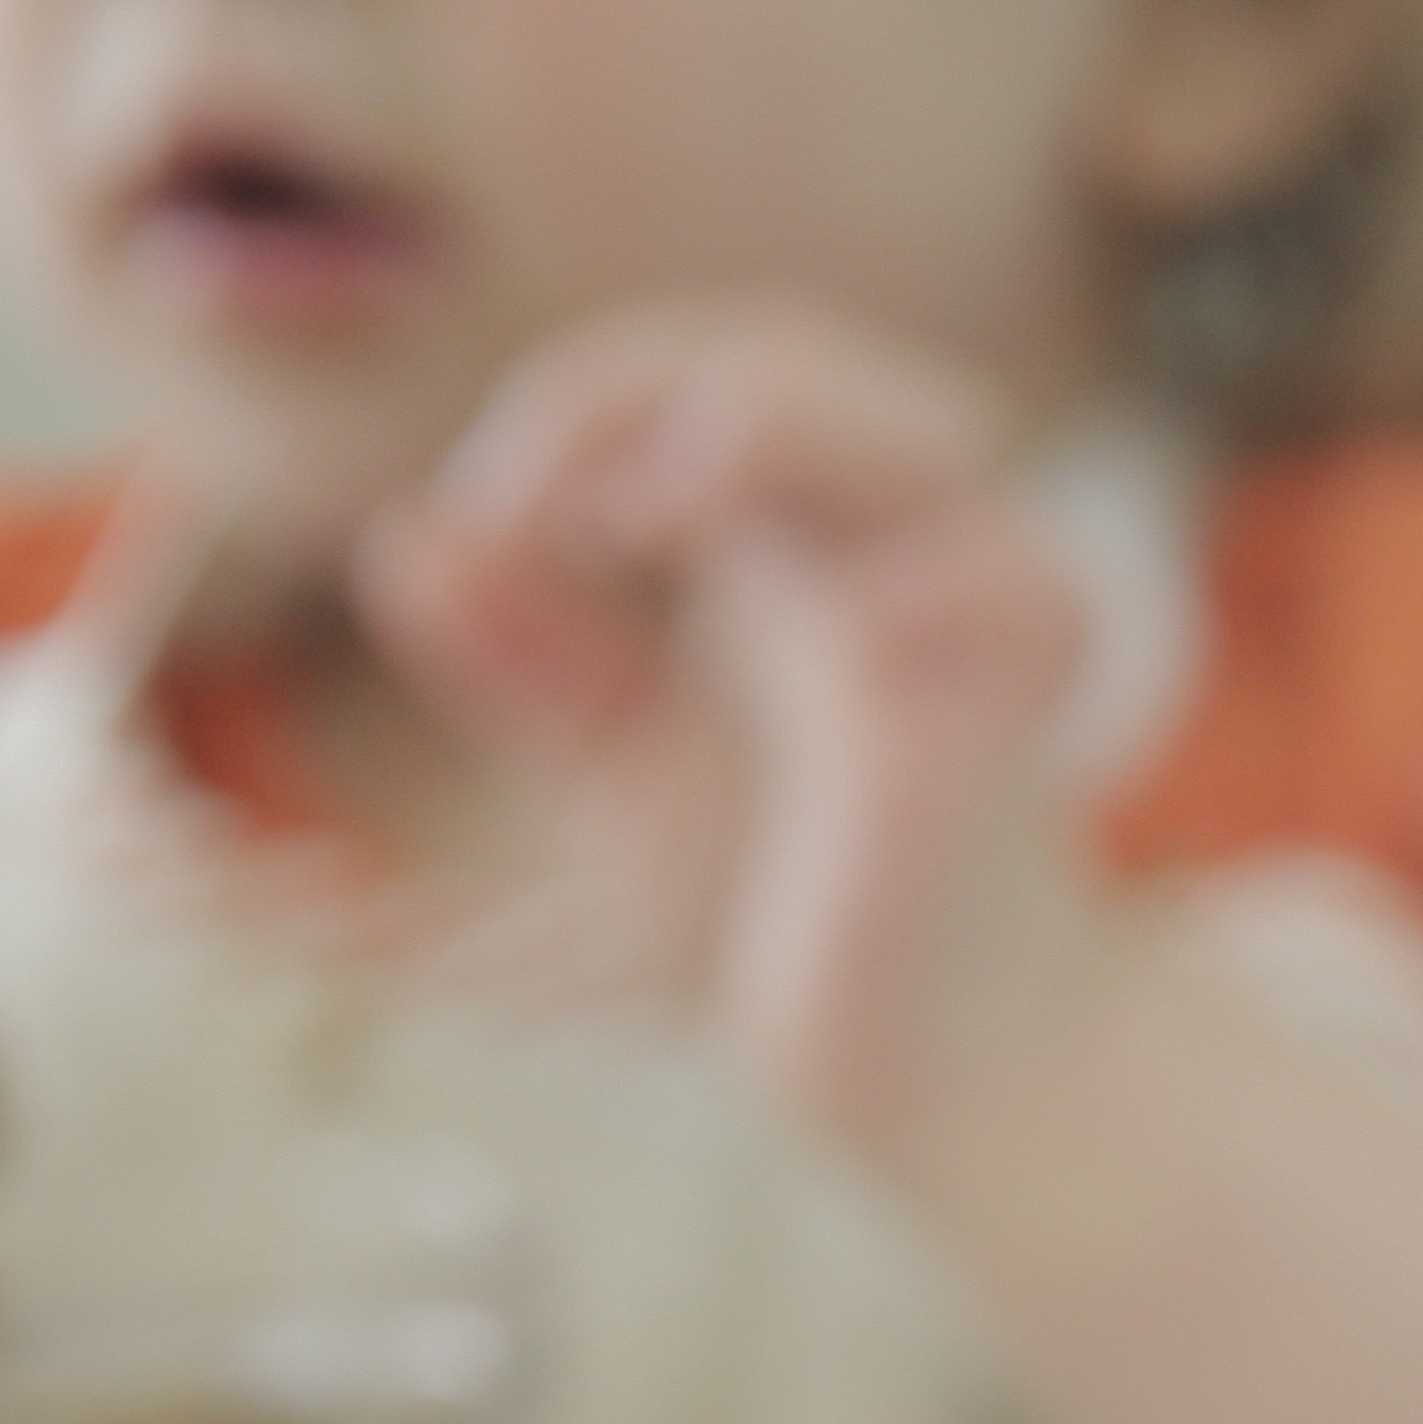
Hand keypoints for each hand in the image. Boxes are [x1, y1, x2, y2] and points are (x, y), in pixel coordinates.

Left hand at [354, 296, 1108, 1158]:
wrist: (901, 1061)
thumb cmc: (783, 903)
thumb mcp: (616, 767)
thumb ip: (526, 663)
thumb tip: (411, 540)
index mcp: (785, 538)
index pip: (691, 381)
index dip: (581, 408)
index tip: (487, 520)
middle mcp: (882, 549)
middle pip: (797, 363)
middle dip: (637, 393)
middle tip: (525, 502)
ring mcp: (961, 621)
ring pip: (918, 433)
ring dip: (771, 427)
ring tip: (644, 507)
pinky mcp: (1011, 714)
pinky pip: (1005, 582)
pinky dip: (908, 587)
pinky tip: (831, 640)